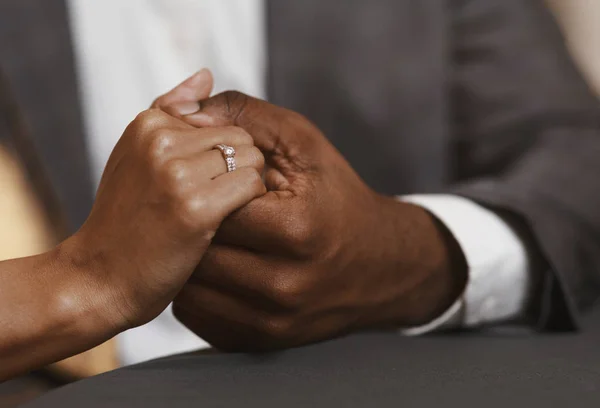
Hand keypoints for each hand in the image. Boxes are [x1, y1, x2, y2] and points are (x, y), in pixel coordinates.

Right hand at [61, 104, 265, 330]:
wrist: (100, 277)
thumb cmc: (124, 218)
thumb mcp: (136, 154)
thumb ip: (169, 111)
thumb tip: (206, 74)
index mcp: (148, 124)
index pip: (222, 121)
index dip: (221, 155)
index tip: (201, 182)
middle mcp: (161, 142)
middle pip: (241, 138)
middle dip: (238, 168)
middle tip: (214, 198)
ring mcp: (177, 175)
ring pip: (251, 160)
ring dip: (246, 188)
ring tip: (218, 210)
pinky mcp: (196, 209)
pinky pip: (251, 187)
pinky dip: (248, 206)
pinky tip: (225, 223)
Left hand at [166, 91, 467, 350]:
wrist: (379, 264)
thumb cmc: (336, 197)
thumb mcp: (303, 144)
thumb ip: (243, 118)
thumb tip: (180, 108)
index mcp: (296, 229)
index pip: (212, 204)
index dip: (202, 183)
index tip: (204, 174)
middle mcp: (283, 285)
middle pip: (197, 250)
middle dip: (188, 222)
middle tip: (190, 204)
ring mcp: (271, 321)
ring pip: (190, 288)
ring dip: (186, 258)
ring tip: (196, 235)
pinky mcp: (260, 342)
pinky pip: (198, 317)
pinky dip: (195, 290)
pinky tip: (211, 266)